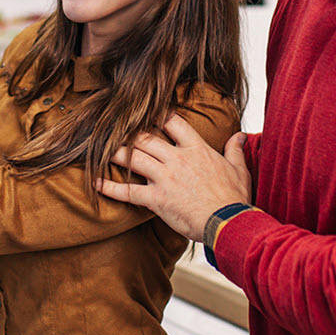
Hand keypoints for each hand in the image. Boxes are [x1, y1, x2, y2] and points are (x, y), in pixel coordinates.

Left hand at [97, 116, 248, 241]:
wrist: (228, 222)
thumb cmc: (234, 199)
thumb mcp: (239, 170)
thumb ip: (235, 149)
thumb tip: (239, 135)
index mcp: (196, 149)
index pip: (173, 122)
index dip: (158, 115)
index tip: (147, 112)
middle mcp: (177, 158)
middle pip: (146, 137)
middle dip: (129, 132)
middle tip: (116, 129)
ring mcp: (165, 178)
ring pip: (133, 158)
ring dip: (115, 153)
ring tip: (100, 149)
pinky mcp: (157, 199)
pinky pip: (128, 191)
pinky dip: (110, 188)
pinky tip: (96, 184)